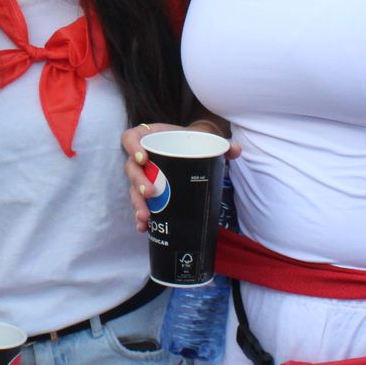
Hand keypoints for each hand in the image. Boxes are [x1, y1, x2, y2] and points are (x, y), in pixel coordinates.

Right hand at [121, 122, 239, 231]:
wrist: (195, 148)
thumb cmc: (194, 140)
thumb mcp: (206, 137)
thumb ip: (220, 143)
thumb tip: (235, 150)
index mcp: (150, 138)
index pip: (131, 138)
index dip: (132, 148)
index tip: (144, 159)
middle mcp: (142, 156)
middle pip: (131, 168)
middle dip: (138, 182)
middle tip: (150, 193)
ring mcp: (144, 174)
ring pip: (133, 188)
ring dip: (137, 203)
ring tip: (146, 216)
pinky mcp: (148, 190)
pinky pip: (140, 202)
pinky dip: (140, 215)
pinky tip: (144, 227)